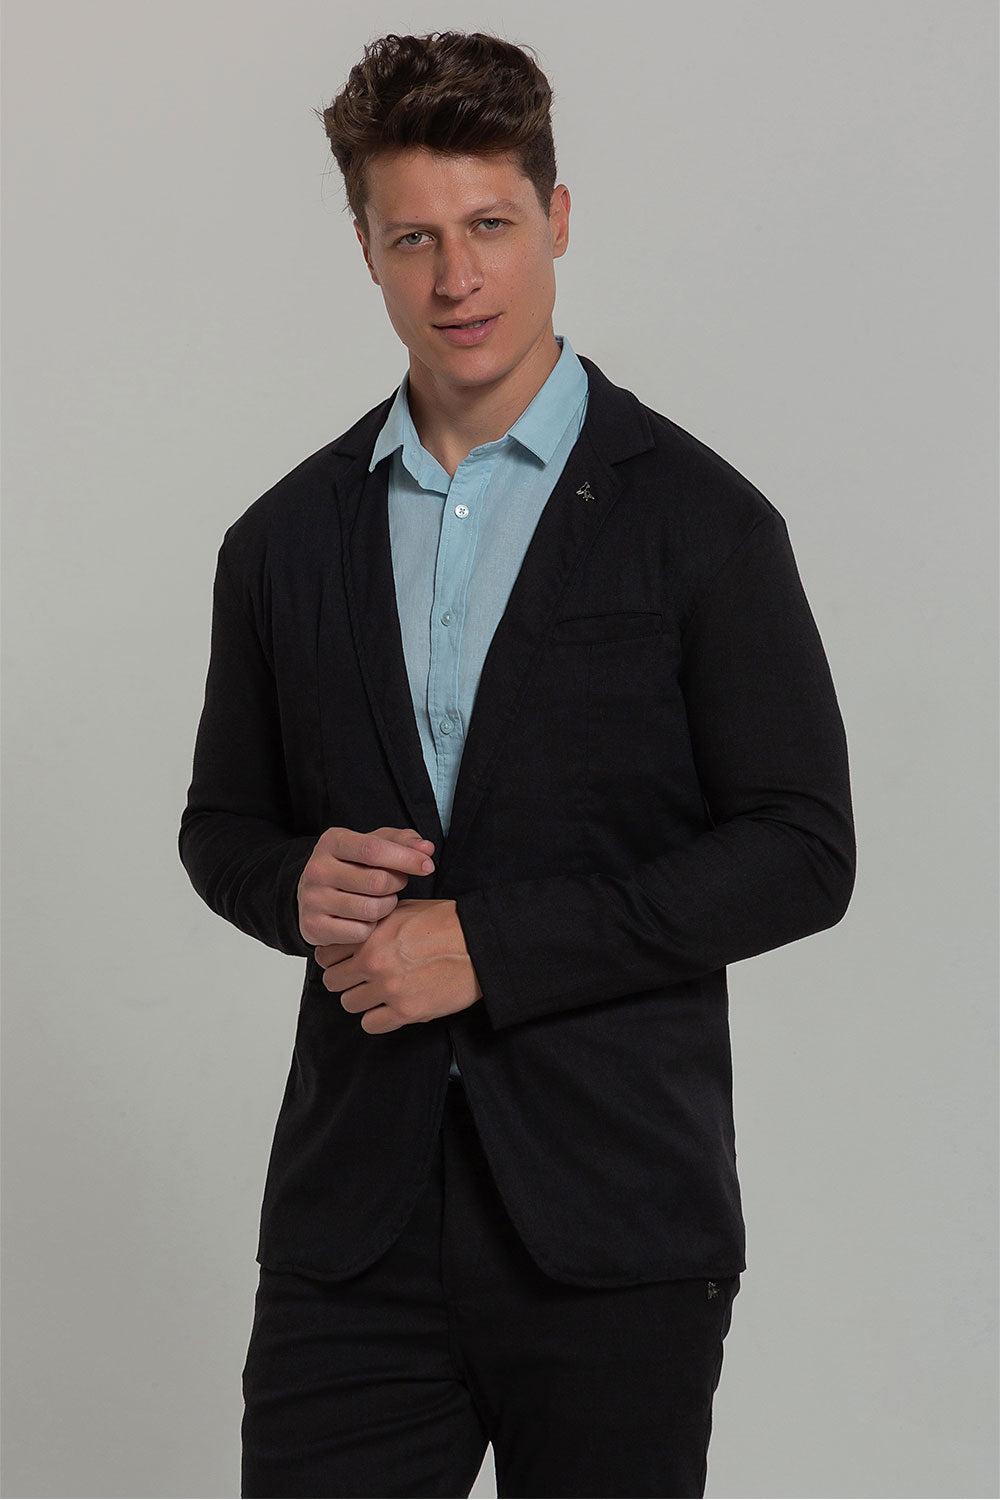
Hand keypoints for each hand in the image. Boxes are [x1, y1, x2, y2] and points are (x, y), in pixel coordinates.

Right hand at [297, 826, 435, 945]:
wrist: (312, 893)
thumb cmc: (352, 865)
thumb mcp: (373, 844)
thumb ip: (401, 842)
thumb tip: (426, 849)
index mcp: (332, 842)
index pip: (374, 849)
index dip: (406, 858)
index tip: (427, 866)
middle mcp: (317, 869)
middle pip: (377, 881)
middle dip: (397, 884)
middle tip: (395, 884)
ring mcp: (312, 899)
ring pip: (371, 909)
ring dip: (386, 907)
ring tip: (381, 900)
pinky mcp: (313, 926)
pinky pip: (359, 932)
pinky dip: (370, 928)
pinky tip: (365, 918)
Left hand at [315, 899, 481, 1032]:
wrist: (480, 943)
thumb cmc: (447, 923)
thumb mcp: (403, 910)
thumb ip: (374, 925)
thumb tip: (354, 934)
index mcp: (371, 934)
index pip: (326, 954)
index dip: (335, 958)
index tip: (346, 961)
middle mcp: (374, 962)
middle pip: (333, 982)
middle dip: (346, 980)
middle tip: (362, 979)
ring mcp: (389, 988)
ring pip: (349, 1004)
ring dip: (362, 1000)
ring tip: (380, 993)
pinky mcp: (407, 1011)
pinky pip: (371, 1024)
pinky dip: (377, 1018)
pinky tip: (391, 1007)